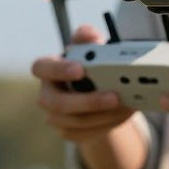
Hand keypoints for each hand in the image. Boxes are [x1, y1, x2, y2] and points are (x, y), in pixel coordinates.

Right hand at [31, 24, 135, 142]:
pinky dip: (107, 125)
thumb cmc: (89, 61)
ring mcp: (56, 117)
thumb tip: (90, 35)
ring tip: (127, 105)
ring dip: (104, 116)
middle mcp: (47, 95)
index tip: (81, 69)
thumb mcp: (89, 45)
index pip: (41, 68)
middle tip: (114, 97)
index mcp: (47, 69)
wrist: (94, 88)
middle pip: (59, 104)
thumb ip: (88, 37)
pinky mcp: (69, 132)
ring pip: (77, 122)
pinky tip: (123, 114)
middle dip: (88, 102)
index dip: (58, 70)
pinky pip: (86, 133)